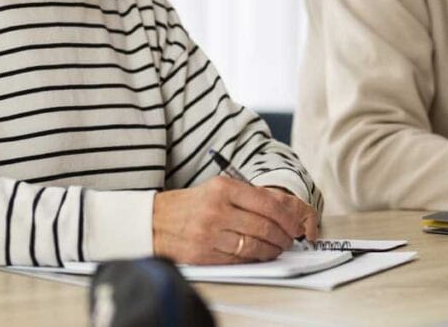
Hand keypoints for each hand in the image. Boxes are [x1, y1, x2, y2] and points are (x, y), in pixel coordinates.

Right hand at [152, 177, 318, 263]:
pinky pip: (238, 259)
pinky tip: (258, 255)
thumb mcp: (215, 189)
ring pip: (254, 246)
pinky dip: (253, 259)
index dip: (286, 218)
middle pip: (264, 227)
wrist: (152, 221)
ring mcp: (209, 234)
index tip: (295, 225)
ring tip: (276, 248)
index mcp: (223, 188)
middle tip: (289, 239)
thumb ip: (245, 196)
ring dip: (271, 250)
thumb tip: (279, 211)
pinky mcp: (203, 254)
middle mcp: (216, 210)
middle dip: (283, 236)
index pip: (267, 203)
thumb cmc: (189, 205)